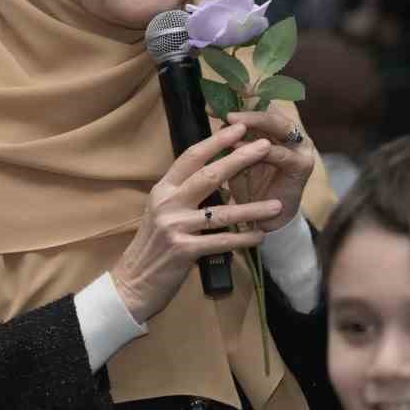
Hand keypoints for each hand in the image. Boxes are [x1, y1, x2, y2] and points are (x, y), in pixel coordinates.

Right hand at [111, 124, 279, 321]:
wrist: (132, 283)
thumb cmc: (152, 247)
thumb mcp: (163, 213)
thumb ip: (184, 195)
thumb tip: (218, 176)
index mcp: (163, 190)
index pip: (191, 157)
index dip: (216, 141)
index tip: (238, 127)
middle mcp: (167, 203)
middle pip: (209, 175)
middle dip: (239, 159)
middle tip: (265, 147)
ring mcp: (175, 227)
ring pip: (221, 212)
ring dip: (252, 208)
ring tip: (277, 205)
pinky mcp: (184, 250)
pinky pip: (221, 241)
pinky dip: (244, 239)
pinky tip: (260, 236)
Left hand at [222, 109, 315, 232]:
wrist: (264, 220)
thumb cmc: (248, 186)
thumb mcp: (235, 157)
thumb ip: (229, 137)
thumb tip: (213, 113)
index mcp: (276, 128)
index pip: (260, 105)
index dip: (237, 100)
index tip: (210, 103)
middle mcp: (292, 134)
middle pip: (271, 111)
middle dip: (247, 108)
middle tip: (224, 109)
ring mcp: (301, 148)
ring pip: (279, 126)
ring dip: (254, 122)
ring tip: (231, 121)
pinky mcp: (303, 166)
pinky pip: (281, 154)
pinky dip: (261, 150)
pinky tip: (241, 147)